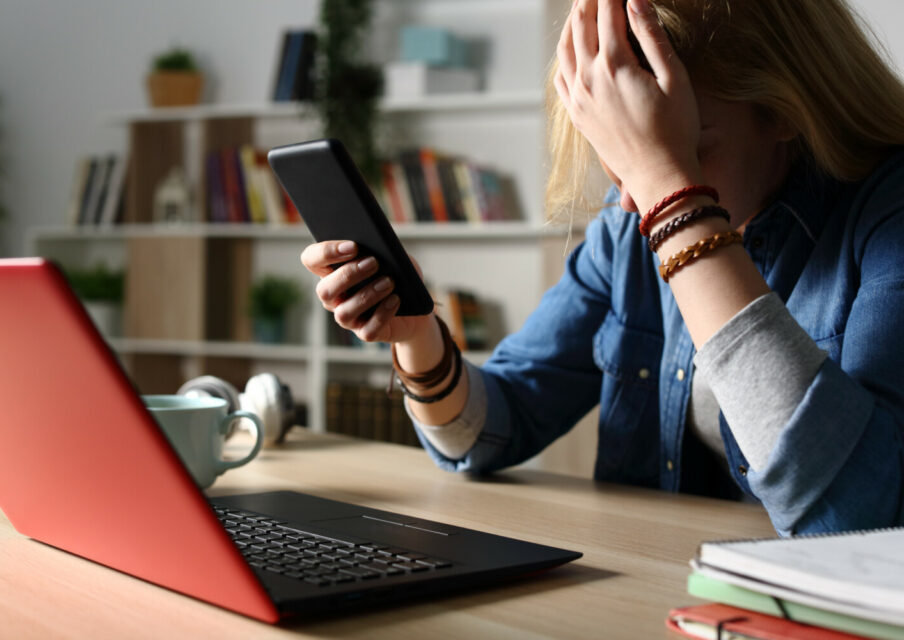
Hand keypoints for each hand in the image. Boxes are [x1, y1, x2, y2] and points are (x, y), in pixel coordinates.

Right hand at [300, 240, 433, 343]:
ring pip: (344, 313)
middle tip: (374, 262)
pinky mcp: (365, 333)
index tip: (353, 246)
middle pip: (324, 290)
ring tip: (389, 282)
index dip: (326, 252)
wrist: (416, 305)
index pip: (312, 259)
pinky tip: (395, 300)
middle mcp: (334, 297)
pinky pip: (368, 330)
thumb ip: (383, 250)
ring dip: (367, 295)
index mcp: (331, 272)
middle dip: (348, 274)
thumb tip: (379, 248)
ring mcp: (348, 318)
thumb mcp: (393, 257)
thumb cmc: (399, 275)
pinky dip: (382, 314)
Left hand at [554, 0, 702, 213]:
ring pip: (565, 48)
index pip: (609, 12)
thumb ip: (653, 36)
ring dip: (574, 21)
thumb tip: (635, 0)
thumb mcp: (674, 78)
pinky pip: (560, 76)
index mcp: (614, 65)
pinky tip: (572, 47)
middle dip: (590, 0)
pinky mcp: (576, 114)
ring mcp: (577, 98)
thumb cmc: (676, 129)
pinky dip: (564, 53)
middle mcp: (588, 79)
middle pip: (582, 24)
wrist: (657, 176)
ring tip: (584, 5)